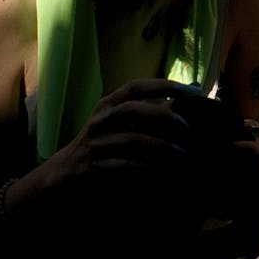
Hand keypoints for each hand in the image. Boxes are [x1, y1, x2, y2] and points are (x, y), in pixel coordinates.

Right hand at [36, 79, 203, 221]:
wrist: (64, 173)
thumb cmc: (103, 143)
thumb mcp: (122, 122)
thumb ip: (153, 108)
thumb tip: (194, 89)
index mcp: (108, 104)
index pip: (135, 87)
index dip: (163, 85)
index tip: (192, 90)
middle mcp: (100, 120)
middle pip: (132, 109)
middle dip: (163, 116)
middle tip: (188, 128)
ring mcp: (94, 143)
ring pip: (131, 139)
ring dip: (161, 146)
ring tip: (183, 153)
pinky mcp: (92, 166)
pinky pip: (122, 165)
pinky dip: (145, 168)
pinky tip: (162, 172)